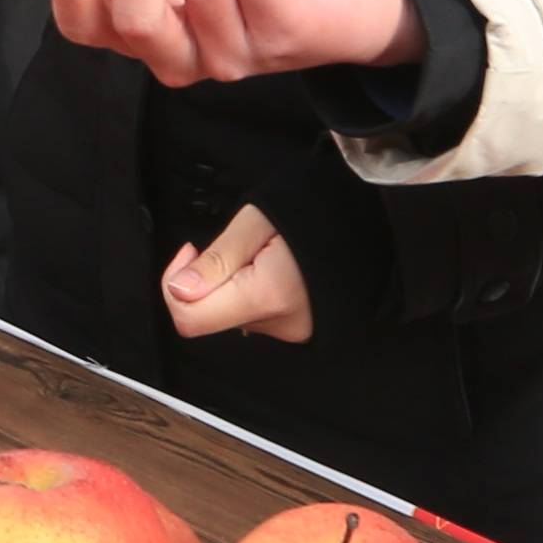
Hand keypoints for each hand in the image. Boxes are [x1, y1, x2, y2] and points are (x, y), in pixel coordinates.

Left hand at [163, 206, 316, 341]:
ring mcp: (290, 331)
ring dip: (227, 287)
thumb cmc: (316, 212)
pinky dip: (246, 294)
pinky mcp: (296, 329)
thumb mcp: (257, 221)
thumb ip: (217, 259)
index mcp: (268, 296)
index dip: (175, 286)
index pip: (190, 319)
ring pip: (229, 317)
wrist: (368, 224)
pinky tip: (266, 269)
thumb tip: (178, 290)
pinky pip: (252, 316)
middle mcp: (279, 324)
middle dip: (204, 282)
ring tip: (257, 254)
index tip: (191, 252)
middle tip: (229, 247)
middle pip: (208, 318)